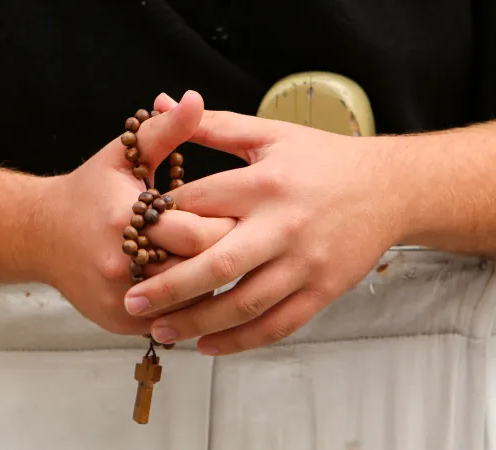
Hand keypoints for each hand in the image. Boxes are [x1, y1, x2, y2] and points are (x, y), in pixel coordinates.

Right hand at [48, 92, 234, 334]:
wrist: (41, 235)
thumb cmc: (90, 191)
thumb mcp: (123, 154)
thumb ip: (165, 130)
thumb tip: (196, 99)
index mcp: (124, 219)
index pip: (197, 234)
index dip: (224, 225)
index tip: (240, 215)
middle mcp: (120, 265)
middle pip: (197, 272)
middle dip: (222, 257)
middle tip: (241, 241)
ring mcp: (118, 300)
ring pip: (189, 303)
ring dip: (210, 285)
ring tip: (225, 263)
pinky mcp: (118, 322)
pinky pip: (170, 321)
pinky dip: (188, 305)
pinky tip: (197, 285)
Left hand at [124, 93, 412, 352]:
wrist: (389, 187)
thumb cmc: (322, 159)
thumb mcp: (268, 133)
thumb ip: (212, 125)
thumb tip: (162, 103)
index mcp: (264, 182)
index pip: (197, 206)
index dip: (159, 223)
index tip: (132, 239)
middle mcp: (283, 225)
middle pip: (216, 265)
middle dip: (168, 287)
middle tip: (131, 302)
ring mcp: (305, 262)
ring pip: (244, 304)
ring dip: (198, 323)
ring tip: (161, 331)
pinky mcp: (323, 290)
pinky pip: (278, 325)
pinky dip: (241, 341)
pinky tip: (208, 346)